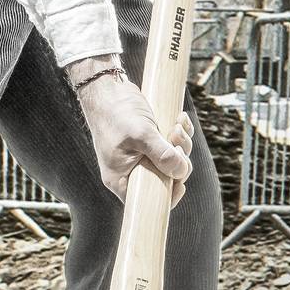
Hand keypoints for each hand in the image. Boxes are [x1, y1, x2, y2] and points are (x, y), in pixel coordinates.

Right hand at [70, 59, 191, 201]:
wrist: (107, 88)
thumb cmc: (115, 113)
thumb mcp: (139, 135)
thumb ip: (161, 154)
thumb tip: (181, 172)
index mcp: (121, 179)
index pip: (147, 202)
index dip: (168, 195)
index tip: (180, 183)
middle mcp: (132, 170)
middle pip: (165, 179)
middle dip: (178, 161)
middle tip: (176, 142)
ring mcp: (142, 155)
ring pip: (172, 160)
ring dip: (181, 143)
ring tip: (177, 126)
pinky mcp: (150, 141)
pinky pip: (172, 144)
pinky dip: (179, 133)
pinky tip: (180, 119)